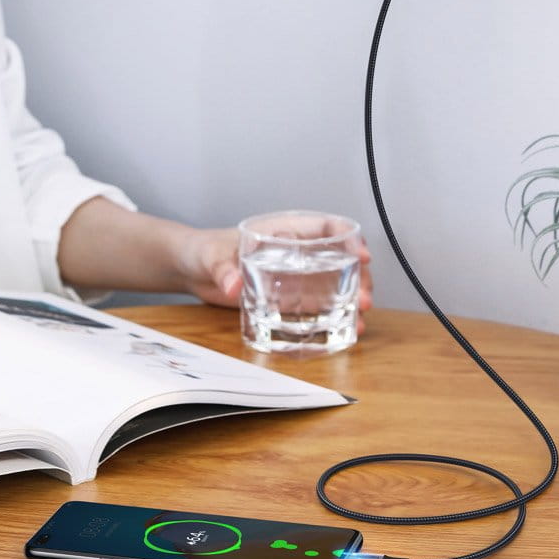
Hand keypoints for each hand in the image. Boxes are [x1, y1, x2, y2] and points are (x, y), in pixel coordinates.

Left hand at [175, 227, 372, 333]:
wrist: (193, 270)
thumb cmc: (205, 250)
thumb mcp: (212, 256)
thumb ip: (222, 268)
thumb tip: (232, 284)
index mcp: (286, 230)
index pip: (329, 227)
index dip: (351, 238)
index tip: (363, 256)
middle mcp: (298, 252)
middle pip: (341, 259)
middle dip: (360, 278)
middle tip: (365, 300)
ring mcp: (297, 275)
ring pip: (337, 283)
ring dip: (353, 300)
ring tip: (361, 320)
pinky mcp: (289, 297)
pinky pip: (319, 304)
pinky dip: (335, 316)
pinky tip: (347, 330)